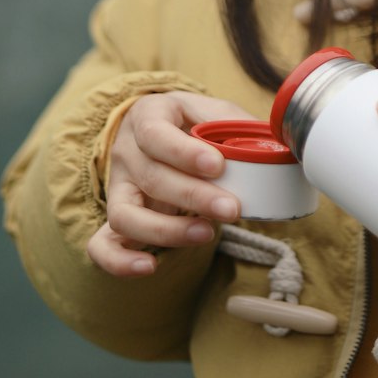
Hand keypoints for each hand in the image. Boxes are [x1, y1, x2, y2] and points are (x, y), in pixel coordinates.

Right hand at [87, 89, 252, 277]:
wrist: (159, 131)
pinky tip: (150, 266)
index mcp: (148, 116)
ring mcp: (117, 187)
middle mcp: (126, 151)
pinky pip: (102, 244)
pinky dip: (120, 261)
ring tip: (207, 233)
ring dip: (166, 230)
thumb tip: (275, 146)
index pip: (155, 134)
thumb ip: (238, 126)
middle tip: (232, 208)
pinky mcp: (116, 217)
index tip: (218, 165)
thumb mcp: (213, 111)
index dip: (184, 152)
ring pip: (125, 214)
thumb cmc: (192, 123)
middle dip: (194, 197)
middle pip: (151, 177)